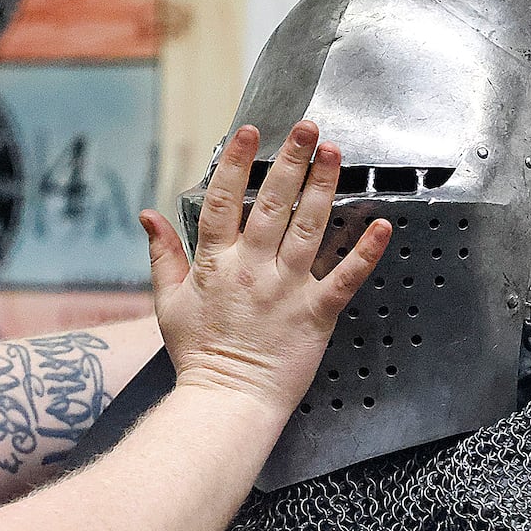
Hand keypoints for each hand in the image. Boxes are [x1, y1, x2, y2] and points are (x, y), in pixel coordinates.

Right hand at [143, 121, 389, 415]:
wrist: (227, 402)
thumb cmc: (199, 355)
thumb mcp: (168, 303)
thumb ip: (162, 255)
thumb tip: (148, 215)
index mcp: (215, 264)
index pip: (224, 202)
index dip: (235, 163)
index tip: (248, 132)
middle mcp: (252, 270)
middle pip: (272, 205)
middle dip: (289, 160)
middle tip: (306, 127)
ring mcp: (286, 291)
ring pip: (308, 229)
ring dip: (323, 187)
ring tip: (334, 153)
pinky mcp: (316, 315)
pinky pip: (345, 279)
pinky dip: (365, 253)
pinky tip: (382, 225)